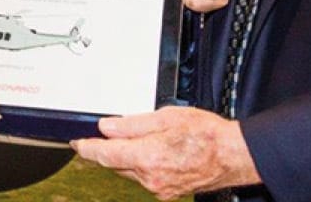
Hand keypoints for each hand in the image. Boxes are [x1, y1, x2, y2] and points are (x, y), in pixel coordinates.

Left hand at [71, 106, 258, 199]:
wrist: (233, 155)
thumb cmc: (206, 134)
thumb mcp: (166, 117)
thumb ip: (132, 124)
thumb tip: (107, 127)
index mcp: (148, 157)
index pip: (105, 155)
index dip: (87, 148)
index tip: (77, 143)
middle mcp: (151, 177)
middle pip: (116, 164)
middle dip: (111, 150)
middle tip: (111, 134)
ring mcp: (159, 188)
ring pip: (130, 172)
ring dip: (129, 158)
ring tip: (146, 139)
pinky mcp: (168, 192)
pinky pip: (145, 178)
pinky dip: (143, 166)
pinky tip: (156, 152)